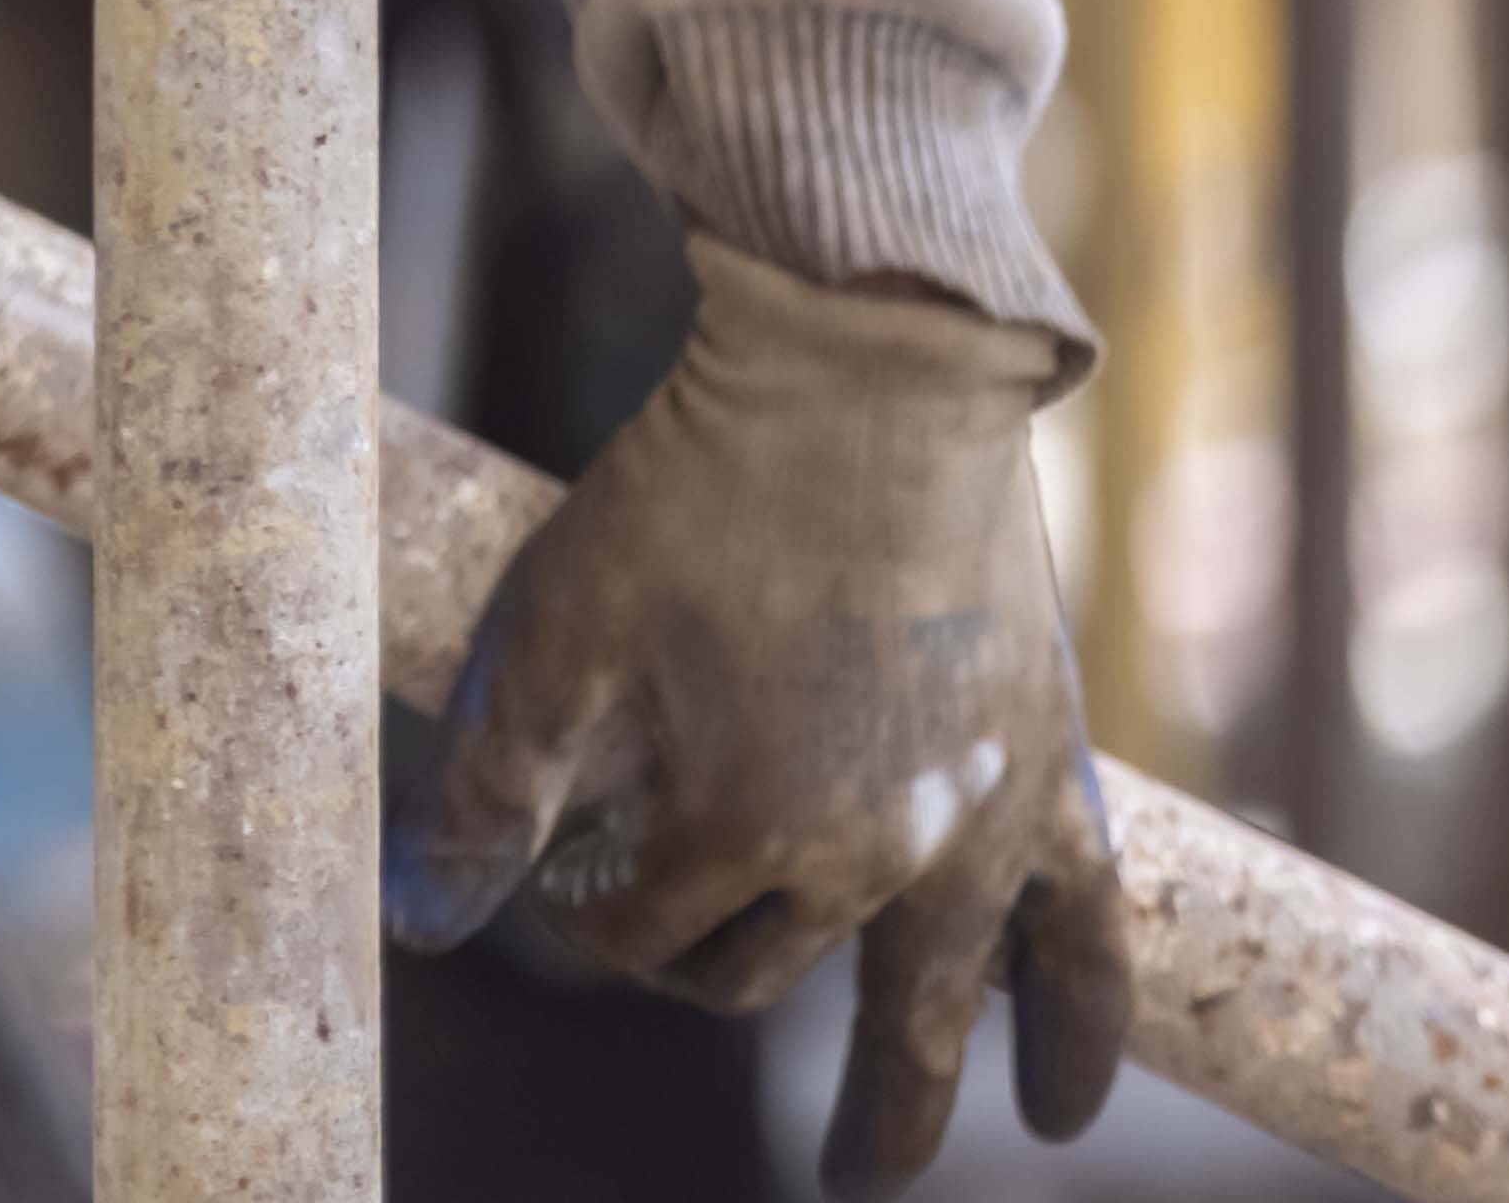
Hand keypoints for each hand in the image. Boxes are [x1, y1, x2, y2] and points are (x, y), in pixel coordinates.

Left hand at [395, 237, 1131, 1194]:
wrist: (862, 384)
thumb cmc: (691, 498)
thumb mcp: (558, 640)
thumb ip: (490, 796)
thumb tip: (420, 926)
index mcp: (742, 830)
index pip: (637, 931)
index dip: (580, 907)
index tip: (559, 859)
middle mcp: (872, 857)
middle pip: (759, 970)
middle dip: (694, 967)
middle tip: (665, 969)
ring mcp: (979, 828)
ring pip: (930, 1004)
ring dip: (903, 1095)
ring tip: (879, 1162)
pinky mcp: (1055, 776)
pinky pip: (1087, 940)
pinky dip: (1075, 1030)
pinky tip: (1059, 1103)